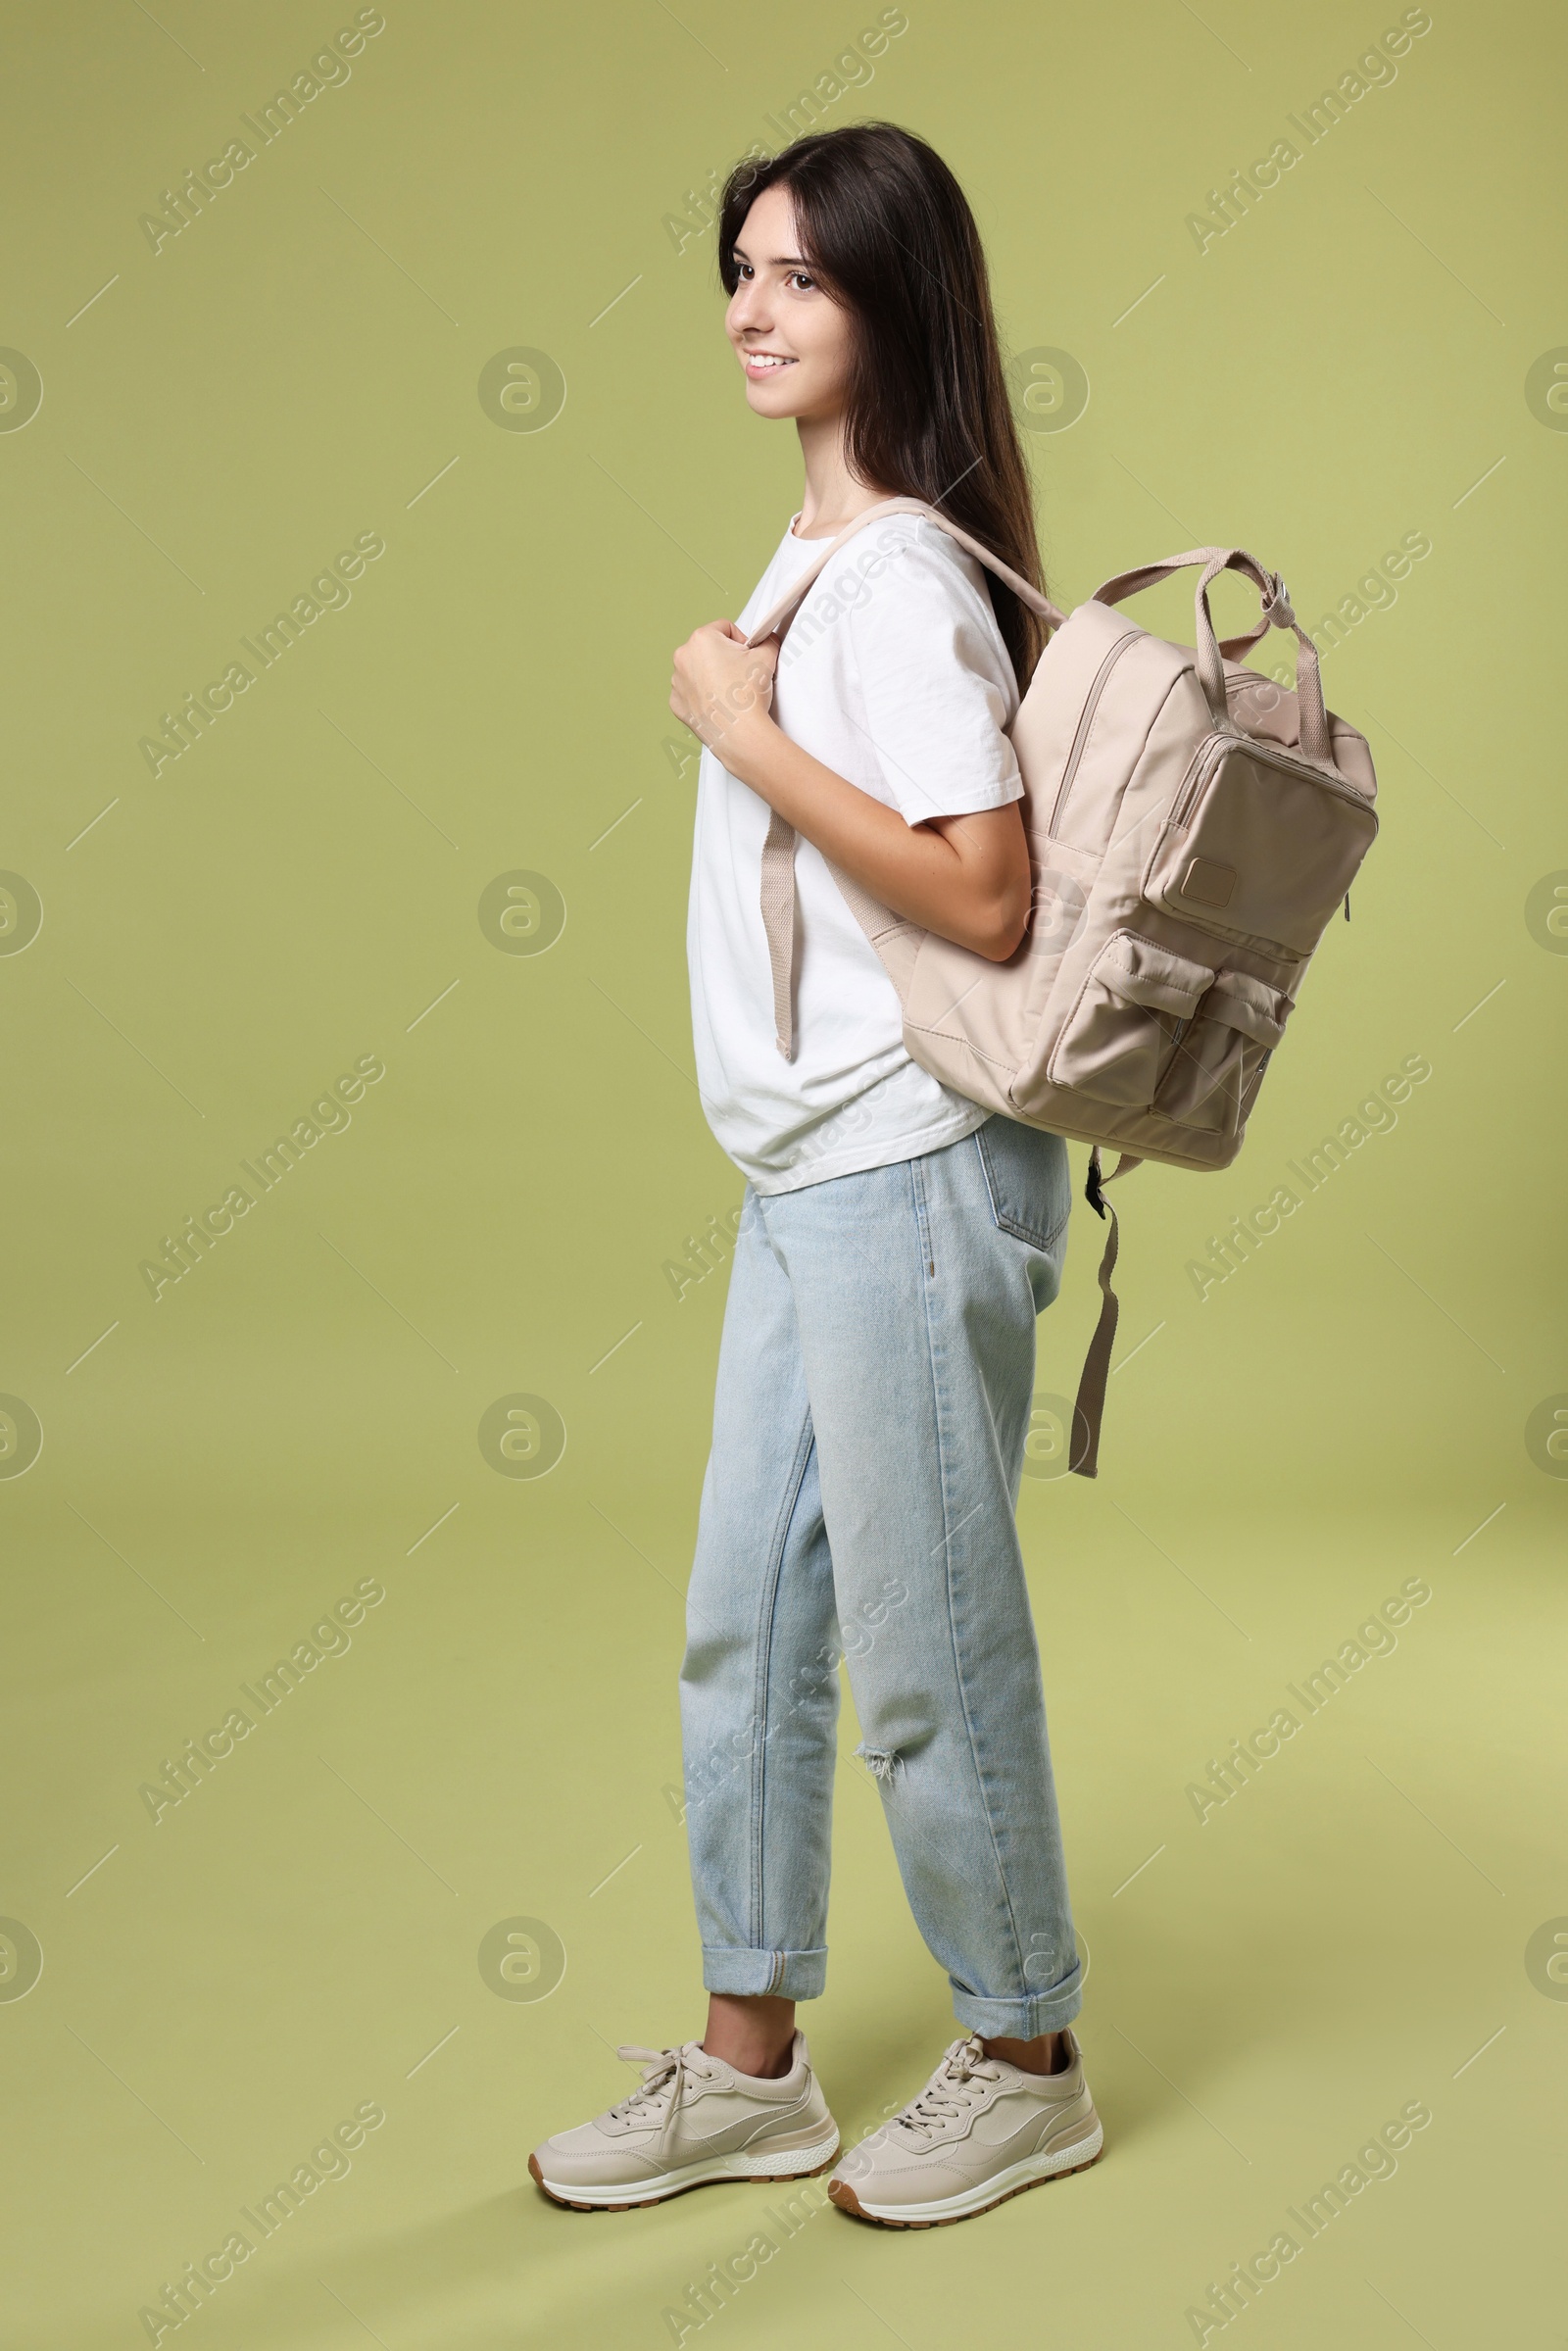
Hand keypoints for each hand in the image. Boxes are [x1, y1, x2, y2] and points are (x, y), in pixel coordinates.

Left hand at [671, 621, 777, 755]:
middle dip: (725, 658)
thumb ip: (767, 641)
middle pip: (709, 649)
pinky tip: (718, 703)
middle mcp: (683, 657)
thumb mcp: (767, 656)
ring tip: (730, 691)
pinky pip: (691, 692)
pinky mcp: (677, 703)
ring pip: (698, 670)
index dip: (741, 641)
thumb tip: (766, 640)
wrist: (739, 733)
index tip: (747, 655)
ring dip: (712, 676)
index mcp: (701, 639)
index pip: (724, 628)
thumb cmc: (747, 696)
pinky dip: (703, 695)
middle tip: (740, 674)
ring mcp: (677, 681)